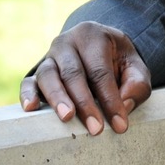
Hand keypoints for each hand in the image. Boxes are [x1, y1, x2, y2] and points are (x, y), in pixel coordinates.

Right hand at [19, 21, 152, 135]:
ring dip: (58, 98)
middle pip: (73, 73)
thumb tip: (123, 105)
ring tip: (67, 117)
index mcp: (93, 36)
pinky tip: (31, 108)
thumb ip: (137, 84)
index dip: (110, 99)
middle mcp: (67, 43)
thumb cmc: (118, 61)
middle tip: (95, 128)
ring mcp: (49, 56)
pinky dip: (27, 94)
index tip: (119, 125)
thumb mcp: (135, 67)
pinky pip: (28, 81)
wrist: (98, 48)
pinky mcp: (36, 71)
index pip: (101, 71)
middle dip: (85, 103)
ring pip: (48, 76)